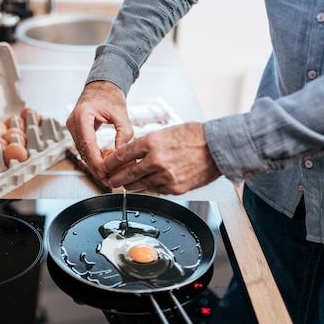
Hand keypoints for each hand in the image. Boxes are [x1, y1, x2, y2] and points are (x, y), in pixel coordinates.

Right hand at [66, 81, 133, 180]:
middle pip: (83, 151)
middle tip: (107, 180)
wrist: (102, 86)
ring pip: (82, 152)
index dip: (96, 161)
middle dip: (95, 167)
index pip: (88, 144)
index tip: (104, 172)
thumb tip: (122, 152)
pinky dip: (92, 157)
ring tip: (106, 176)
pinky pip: (83, 148)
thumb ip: (124, 133)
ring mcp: (72, 127)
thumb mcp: (121, 113)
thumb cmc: (109, 95)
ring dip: (93, 165)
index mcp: (82, 115)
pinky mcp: (76, 131)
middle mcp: (74, 122)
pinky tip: (103, 166)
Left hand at [104, 122, 221, 194]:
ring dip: (130, 186)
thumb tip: (131, 154)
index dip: (110, 162)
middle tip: (110, 180)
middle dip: (115, 179)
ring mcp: (165, 176)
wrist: (217, 148)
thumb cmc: (194, 137)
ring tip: (126, 184)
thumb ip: (147, 144)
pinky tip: (146, 185)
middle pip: (127, 174)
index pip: (122, 155)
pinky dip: (148, 188)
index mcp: (152, 142)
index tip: (106, 165)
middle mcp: (156, 160)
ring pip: (138, 186)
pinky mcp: (174, 188)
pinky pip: (154, 190)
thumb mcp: (165, 132)